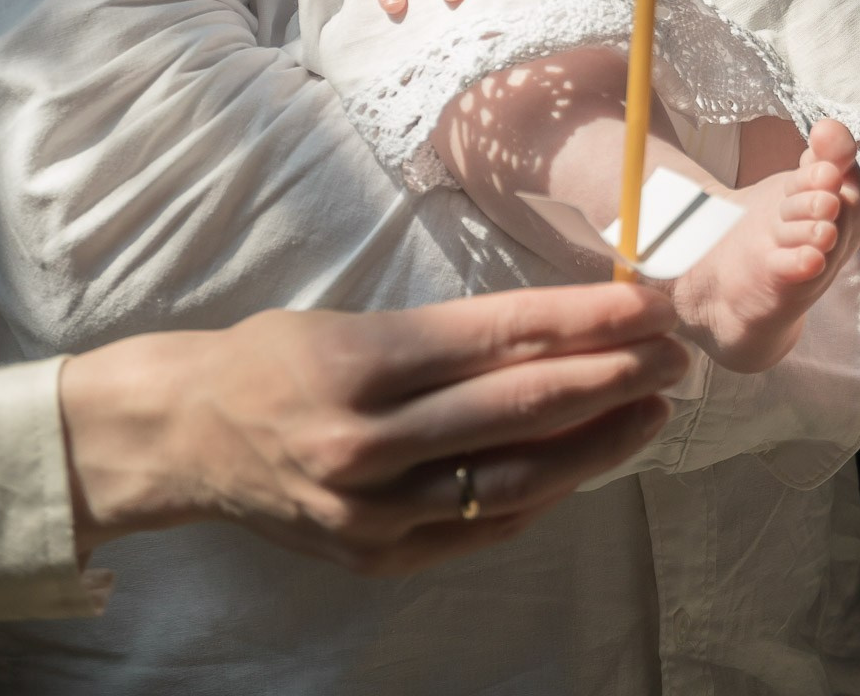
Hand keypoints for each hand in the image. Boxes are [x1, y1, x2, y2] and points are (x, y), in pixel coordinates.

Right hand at [59, 284, 686, 575]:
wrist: (184, 438)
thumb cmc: (276, 359)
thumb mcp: (354, 322)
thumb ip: (450, 335)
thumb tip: (561, 326)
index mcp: (361, 361)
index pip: (498, 335)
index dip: (583, 318)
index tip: (647, 302)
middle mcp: (366, 441)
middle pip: (517, 407)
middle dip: (611, 375)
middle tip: (674, 351)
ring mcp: (371, 510)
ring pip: (510, 477)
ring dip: (596, 442)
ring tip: (653, 408)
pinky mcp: (374, 557)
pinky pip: (480, 528)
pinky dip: (543, 495)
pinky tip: (590, 464)